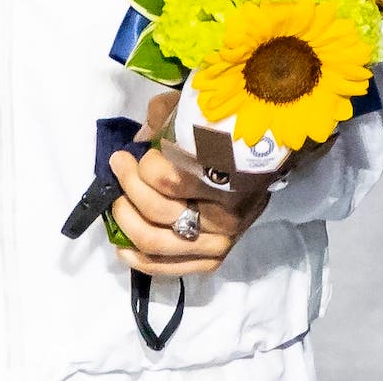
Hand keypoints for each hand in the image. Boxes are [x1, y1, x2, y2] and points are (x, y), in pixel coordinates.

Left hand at [107, 91, 270, 276]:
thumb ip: (165, 119)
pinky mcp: (213, 260)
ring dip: (126, 221)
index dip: (143, 165)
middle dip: (128, 186)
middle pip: (158, 210)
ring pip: (156, 241)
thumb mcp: (199, 114)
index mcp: (225, 176)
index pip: (167, 180)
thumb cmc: (227, 136)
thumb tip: (137, 142)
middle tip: (119, 165)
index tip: (136, 152)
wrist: (265, 168)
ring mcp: (219, 242)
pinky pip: (167, 268)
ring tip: (117, 201)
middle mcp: (224, 215)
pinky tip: (122, 245)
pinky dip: (138, 259)